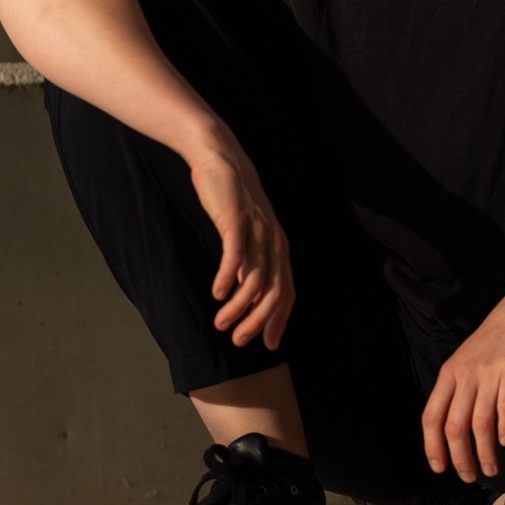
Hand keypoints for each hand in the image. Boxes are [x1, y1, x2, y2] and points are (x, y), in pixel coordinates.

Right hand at [187, 134, 293, 350]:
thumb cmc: (233, 201)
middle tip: (238, 340)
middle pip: (274, 292)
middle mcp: (274, 241)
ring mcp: (258, 230)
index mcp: (279, 248)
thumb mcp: (247, 235)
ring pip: (255, 279)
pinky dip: (228, 278)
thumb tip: (246, 293)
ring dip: (239, 307)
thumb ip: (250, 262)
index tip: (269, 344)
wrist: (221, 159)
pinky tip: (217, 294)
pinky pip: (236, 255)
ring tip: (221, 323)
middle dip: (258, 321)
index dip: (279, 320)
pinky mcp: (237, 220)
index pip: (287, 292)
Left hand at [421, 279, 504, 483]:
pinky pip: (504, 405)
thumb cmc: (499, 338)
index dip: (432, 447)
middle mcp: (466, 373)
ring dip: (484, 453)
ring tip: (491, 471)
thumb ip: (460, 388)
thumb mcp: (469, 359)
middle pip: (454, 427)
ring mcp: (490, 370)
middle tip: (470, 478)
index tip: (440, 468)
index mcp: (450, 372)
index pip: (431, 416)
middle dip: (460, 459)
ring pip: (479, 423)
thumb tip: (453, 427)